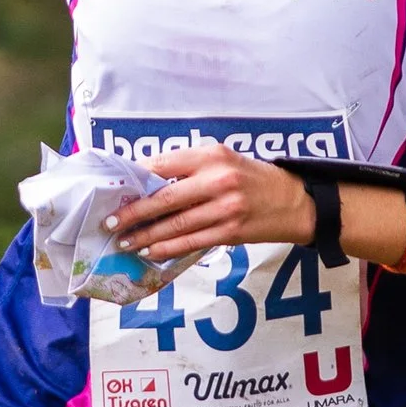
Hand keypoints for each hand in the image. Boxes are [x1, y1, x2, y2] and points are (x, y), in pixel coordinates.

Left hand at [103, 142, 313, 266]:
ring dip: (146, 235)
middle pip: (164, 199)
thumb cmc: (252, 178)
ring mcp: (225, 208)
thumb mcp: (223, 160)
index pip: (163, 165)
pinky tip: (150, 251)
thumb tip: (147, 182)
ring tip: (125, 241)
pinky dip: (167, 248)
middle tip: (110, 223)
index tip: (115, 191)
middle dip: (133, 213)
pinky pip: (191, 242)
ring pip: (175, 225)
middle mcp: (218, 180)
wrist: (295, 202)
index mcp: (211, 156)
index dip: (135, 179)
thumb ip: (189, 168)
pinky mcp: (231, 231)